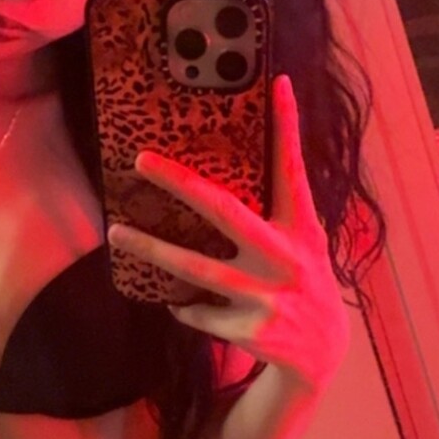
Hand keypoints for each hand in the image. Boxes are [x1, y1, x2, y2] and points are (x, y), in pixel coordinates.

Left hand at [106, 75, 350, 391]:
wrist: (322, 355)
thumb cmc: (303, 282)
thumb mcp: (304, 243)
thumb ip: (280, 209)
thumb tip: (243, 166)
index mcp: (301, 229)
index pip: (293, 171)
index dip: (287, 127)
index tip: (277, 83)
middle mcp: (286, 258)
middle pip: (225, 212)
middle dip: (181, 183)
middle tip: (141, 160)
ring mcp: (267, 296)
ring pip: (196, 268)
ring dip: (151, 249)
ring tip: (116, 231)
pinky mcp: (250, 330)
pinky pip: (198, 311)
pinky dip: (184, 307)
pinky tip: (181, 306)